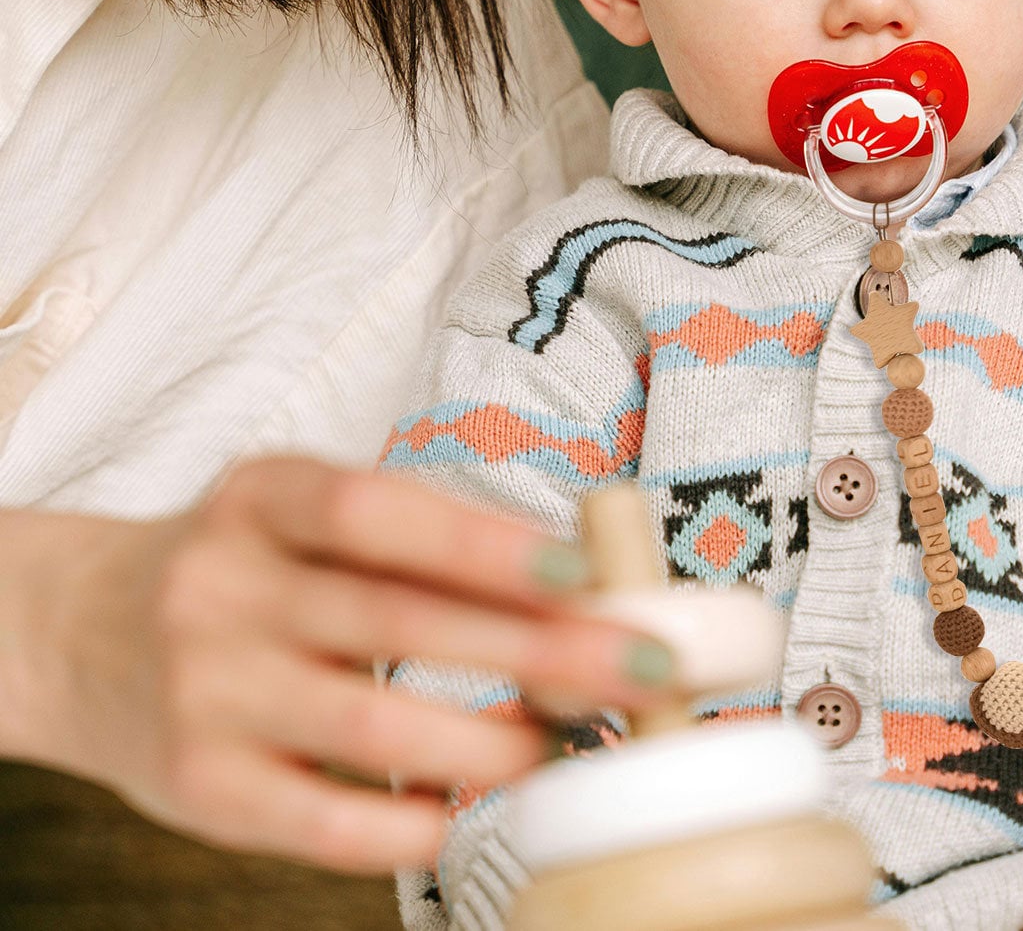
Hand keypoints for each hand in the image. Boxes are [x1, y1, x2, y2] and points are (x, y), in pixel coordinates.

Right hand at [1, 458, 678, 872]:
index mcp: (262, 496)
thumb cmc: (246, 567)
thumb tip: (578, 583)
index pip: (379, 509)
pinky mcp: (199, 790)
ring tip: (567, 738)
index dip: (484, 542)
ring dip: (493, 739)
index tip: (585, 571)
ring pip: (373, 725)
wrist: (82, 634)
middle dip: (541, 649)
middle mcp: (221, 587)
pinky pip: (326, 822)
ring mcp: (203, 692)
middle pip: (399, 621)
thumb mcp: (305, 518)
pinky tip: (473, 804)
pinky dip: (416, 820)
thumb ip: (418, 540)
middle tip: (643, 664)